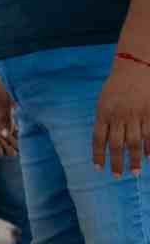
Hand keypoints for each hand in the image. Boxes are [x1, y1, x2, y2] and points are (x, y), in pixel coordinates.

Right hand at [0, 68, 18, 156]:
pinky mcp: (9, 106)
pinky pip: (11, 121)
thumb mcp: (3, 101)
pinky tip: (21, 136)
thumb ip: (5, 118)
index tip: (0, 154)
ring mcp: (1, 110)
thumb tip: (5, 134)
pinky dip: (15, 129)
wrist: (7, 67)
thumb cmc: (1, 82)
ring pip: (4, 128)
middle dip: (4, 144)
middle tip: (13, 154)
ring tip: (18, 149)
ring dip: (11, 138)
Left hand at [93, 56, 149, 176]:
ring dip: (134, 158)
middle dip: (117, 162)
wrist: (135, 66)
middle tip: (118, 176)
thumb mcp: (103, 102)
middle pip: (117, 145)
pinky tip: (149, 156)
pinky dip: (149, 146)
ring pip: (135, 142)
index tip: (99, 168)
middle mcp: (119, 117)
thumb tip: (104, 141)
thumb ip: (103, 121)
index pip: (99, 140)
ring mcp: (136, 115)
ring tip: (135, 171)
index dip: (98, 155)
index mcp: (103, 114)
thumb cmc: (116, 85)